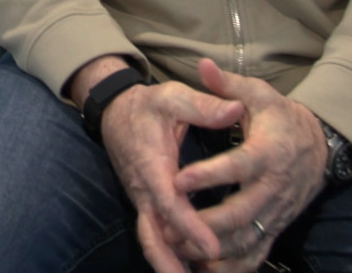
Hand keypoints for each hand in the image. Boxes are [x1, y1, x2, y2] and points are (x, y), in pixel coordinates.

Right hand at [79, 62, 245, 272]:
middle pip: (155, 235)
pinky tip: (185, 271)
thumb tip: (235, 109)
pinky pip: (155, 236)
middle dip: (173, 262)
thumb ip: (203, 106)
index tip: (212, 248)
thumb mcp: (173, 96)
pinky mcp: (146, 205)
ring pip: (152, 241)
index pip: (170, 202)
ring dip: (168, 265)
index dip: (190, 227)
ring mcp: (143, 200)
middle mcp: (144, 190)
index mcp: (152, 165)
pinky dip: (168, 256)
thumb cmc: (148, 106)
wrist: (115, 112)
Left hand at [172, 59, 330, 271]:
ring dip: (214, 250)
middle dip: (205, 223)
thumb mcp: (259, 95)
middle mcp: (273, 187)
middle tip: (170, 227)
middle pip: (240, 211)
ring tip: (179, 251)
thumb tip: (202, 64)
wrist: (319, 147)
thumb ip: (228, 85)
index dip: (210, 174)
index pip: (238, 166)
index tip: (179, 179)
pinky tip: (206, 271)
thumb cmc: (280, 118)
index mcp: (267, 152)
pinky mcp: (275, 227)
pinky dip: (234, 267)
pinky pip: (256, 253)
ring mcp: (276, 211)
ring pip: (246, 238)